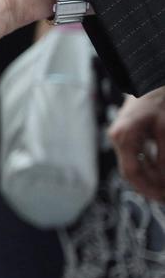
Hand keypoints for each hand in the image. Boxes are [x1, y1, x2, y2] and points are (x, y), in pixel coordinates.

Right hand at [108, 86, 164, 201]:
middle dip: (150, 186)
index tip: (163, 198)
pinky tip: (161, 171)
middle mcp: (118, 139)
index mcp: (123, 137)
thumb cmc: (158, 100)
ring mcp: (121, 137)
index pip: (131, 173)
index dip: (147, 189)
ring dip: (151, 177)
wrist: (149, 79)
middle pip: (131, 171)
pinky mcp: (128, 135)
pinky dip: (150, 166)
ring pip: (134, 165)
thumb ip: (164, 156)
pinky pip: (137, 156)